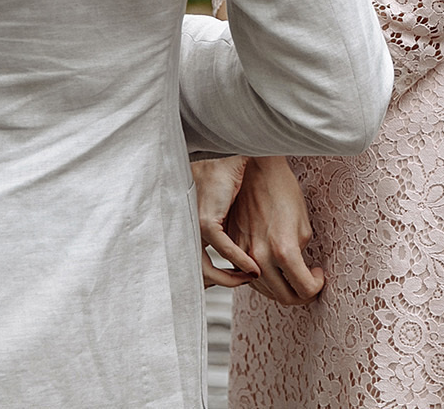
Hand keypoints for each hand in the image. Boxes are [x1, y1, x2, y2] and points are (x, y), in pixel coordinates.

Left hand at [191, 157, 256, 288]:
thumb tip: (248, 260)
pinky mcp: (207, 220)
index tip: (233, 285)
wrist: (231, 156)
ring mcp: (197, 228)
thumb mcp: (230, 214)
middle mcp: (191, 232)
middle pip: (196, 273)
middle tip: (240, 287)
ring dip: (229, 278)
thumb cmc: (233, 182)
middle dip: (216, 285)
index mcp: (196, 232)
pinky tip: (252, 266)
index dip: (212, 281)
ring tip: (250, 278)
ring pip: (204, 268)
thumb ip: (231, 236)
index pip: (196, 267)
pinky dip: (238, 260)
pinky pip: (222, 248)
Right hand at [226, 157, 324, 304]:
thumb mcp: (304, 227)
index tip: (318, 275)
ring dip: (283, 288)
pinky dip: (265, 278)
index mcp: (284, 251)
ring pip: (266, 291)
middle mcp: (260, 258)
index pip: (305, 290)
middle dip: (302, 294)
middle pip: (285, 298)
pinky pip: (250, 276)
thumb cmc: (283, 191)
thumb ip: (302, 257)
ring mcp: (244, 255)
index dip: (317, 286)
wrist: (256, 171)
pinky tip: (275, 267)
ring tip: (293, 273)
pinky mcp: (233, 249)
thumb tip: (302, 274)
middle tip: (309, 281)